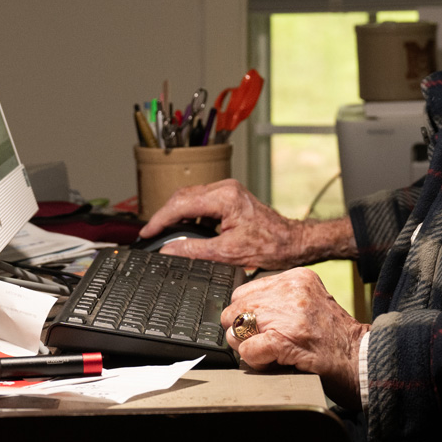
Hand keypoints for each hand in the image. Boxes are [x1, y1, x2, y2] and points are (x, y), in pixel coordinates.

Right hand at [136, 179, 314, 269]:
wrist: (293, 242)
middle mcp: (225, 188)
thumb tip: (169, 251)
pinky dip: (189, 212)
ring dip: (177, 213)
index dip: (160, 219)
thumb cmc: (270, 245)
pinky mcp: (230, 196)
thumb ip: (194, 250)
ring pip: (191, 196)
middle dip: (165, 215)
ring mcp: (228, 190)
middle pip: (182, 196)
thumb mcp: (228, 253)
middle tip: (152, 233)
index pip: (181, 204)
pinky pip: (202, 200)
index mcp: (224, 198)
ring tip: (166, 232)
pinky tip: (186, 227)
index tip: (148, 232)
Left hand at [223, 268, 369, 407]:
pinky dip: (254, 360)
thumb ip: (281, 300)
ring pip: (237, 327)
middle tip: (259, 345)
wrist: (362, 361)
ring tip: (267, 355)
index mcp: (297, 278)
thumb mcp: (310, 303)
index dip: (245, 314)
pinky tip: (270, 363)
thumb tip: (243, 312)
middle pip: (237, 308)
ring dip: (246, 346)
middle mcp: (292, 291)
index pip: (245, 291)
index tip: (257, 329)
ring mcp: (289, 316)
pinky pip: (248, 349)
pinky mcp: (286, 340)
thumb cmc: (337, 339)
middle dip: (241, 331)